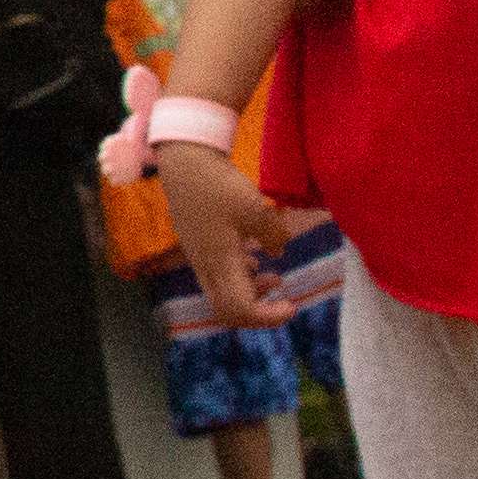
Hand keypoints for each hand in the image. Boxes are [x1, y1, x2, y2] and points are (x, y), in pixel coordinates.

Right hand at [157, 144, 291, 332]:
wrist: (184, 160)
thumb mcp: (256, 208)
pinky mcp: (197, 244)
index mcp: (220, 263)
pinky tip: (254, 258)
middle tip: (283, 300)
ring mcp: (198, 256)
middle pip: (227, 311)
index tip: (293, 305)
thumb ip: (274, 234)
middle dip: (258, 312)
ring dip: (249, 293)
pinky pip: (217, 275)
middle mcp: (205, 266)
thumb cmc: (219, 185)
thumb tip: (279, 249)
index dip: (268, 317)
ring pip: (221, 293)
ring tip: (274, 278)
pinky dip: (239, 277)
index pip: (240, 310)